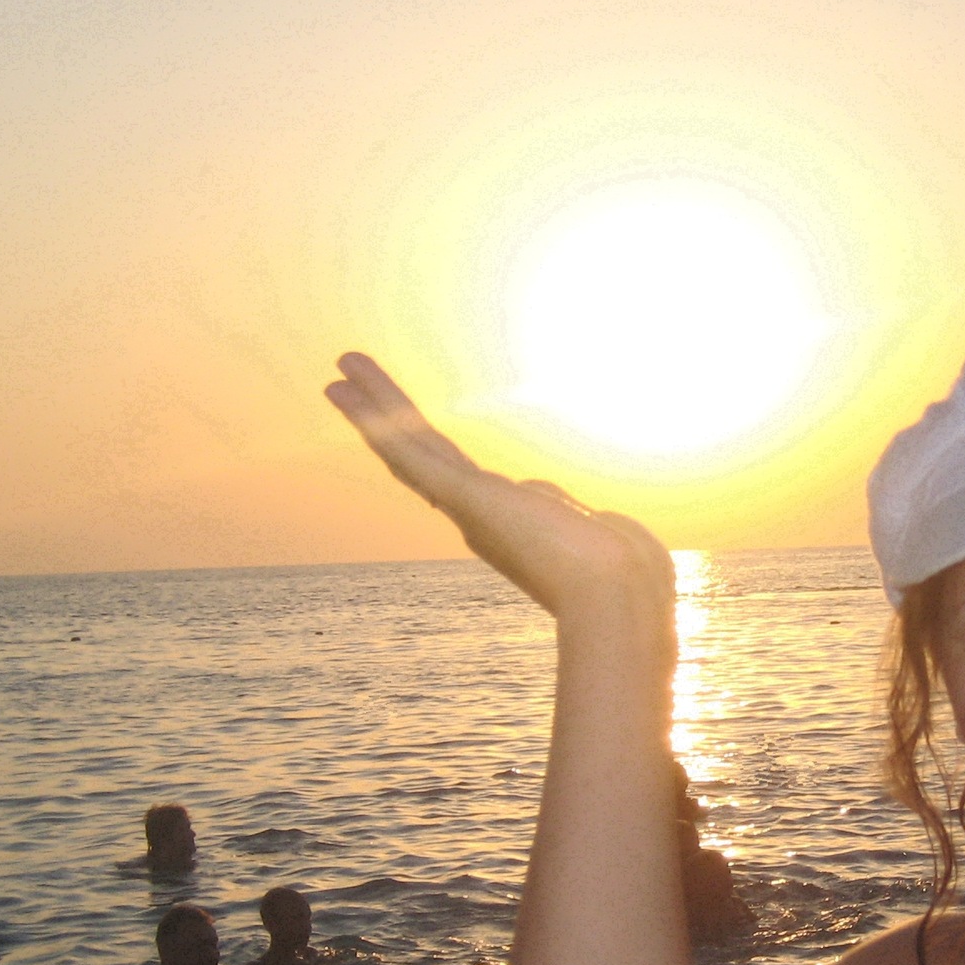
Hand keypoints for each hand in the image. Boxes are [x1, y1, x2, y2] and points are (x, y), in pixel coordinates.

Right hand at [325, 354, 675, 633]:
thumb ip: (561, 507)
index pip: (453, 475)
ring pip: (410, 444)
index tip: (400, 428)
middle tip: (346, 385)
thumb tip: (542, 493)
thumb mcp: (593, 530)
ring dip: (373, 403)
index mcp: (504, 524)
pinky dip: (376, 421)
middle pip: (421, 455)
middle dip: (385, 417)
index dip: (422, 449)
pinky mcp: (464, 497)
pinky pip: (411, 452)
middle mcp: (476, 516)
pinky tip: (347, 393)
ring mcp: (468, 506)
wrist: (619, 596)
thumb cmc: (624, 576)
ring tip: (340, 367)